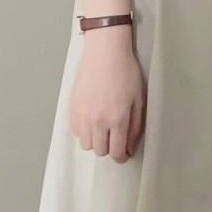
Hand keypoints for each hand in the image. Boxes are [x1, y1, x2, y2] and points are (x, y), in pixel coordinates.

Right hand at [70, 27, 145, 163]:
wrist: (105, 53)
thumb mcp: (138, 100)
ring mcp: (83, 115)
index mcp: (117, 120)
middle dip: (109, 148)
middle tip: (115, 138)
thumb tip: (130, 147)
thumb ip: (135, 127)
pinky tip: (92, 119)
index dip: (121, 157)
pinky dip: (84, 131)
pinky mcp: (72, 108)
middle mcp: (98, 121)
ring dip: (95, 141)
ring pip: (86, 144)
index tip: (124, 155)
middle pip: (100, 151)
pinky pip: (76, 131)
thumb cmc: (126, 73)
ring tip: (103, 128)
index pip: (116, 151)